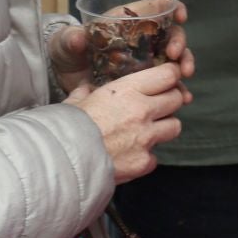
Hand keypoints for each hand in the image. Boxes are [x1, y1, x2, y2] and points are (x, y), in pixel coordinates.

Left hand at [48, 2, 194, 96]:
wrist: (63, 81)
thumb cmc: (66, 52)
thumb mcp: (66, 43)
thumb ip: (71, 39)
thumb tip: (78, 39)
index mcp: (126, 22)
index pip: (157, 8)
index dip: (173, 8)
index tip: (180, 16)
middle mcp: (141, 40)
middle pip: (171, 34)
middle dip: (179, 43)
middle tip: (175, 56)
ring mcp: (145, 61)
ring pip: (174, 59)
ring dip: (184, 65)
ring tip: (184, 76)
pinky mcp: (144, 82)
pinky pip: (166, 84)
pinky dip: (178, 89)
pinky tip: (184, 97)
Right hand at [66, 61, 190, 182]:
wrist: (60, 162)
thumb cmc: (65, 128)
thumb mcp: (74, 101)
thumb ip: (84, 92)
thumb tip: (84, 88)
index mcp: (127, 90)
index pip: (167, 75)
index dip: (170, 76)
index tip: (168, 78)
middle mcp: (142, 111)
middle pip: (176, 99)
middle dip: (169, 100)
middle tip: (157, 105)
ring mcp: (145, 138)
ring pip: (174, 127)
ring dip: (164, 127)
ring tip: (147, 131)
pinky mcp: (143, 162)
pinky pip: (155, 156)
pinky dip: (146, 156)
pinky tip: (130, 155)